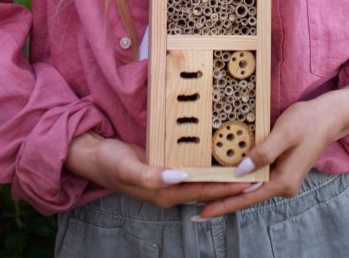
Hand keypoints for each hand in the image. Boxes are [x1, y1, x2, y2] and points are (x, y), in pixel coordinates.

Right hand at [65, 132, 247, 208]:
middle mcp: (169, 189)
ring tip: (245, 165)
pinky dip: (207, 164)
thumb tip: (179, 177)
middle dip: (231, 183)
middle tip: (256, 172)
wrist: (91, 155)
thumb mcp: (128, 168)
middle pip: (207, 188)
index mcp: (164, 193)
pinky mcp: (165, 168)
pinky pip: (191, 169)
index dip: (226, 187)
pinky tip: (217, 156)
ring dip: (222, 174)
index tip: (248, 180)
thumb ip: (151, 175)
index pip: (203, 191)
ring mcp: (167, 179)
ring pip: (201, 179)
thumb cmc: (109, 162)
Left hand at [195, 73, 348, 219]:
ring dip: (229, 190)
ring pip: (250, 188)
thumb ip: (263, 152)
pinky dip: (240, 180)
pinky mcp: (280, 171)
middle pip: (246, 196)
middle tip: (194, 204)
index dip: (223, 204)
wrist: (329, 117)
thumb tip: (239, 171)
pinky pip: (256, 179)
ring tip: (203, 193)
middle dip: (222, 200)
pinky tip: (225, 179)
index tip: (202, 212)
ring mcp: (282, 179)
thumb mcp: (284, 132)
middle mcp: (283, 186)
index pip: (247, 197)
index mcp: (283, 181)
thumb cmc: (308, 121)